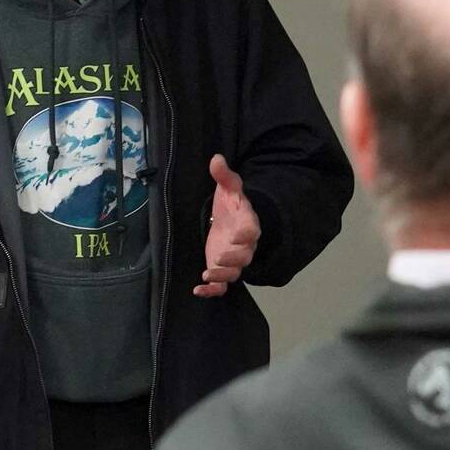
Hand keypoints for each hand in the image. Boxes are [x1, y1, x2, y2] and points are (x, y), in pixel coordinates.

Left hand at [196, 154, 259, 297]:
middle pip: (244, 256)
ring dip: (222, 275)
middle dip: (233, 258)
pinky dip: (211, 291)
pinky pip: (222, 286)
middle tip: (218, 257)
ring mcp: (233, 259)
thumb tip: (216, 158)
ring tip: (207, 275)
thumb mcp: (228, 187)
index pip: (252, 230)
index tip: (238, 232)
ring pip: (234, 273)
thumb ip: (224, 175)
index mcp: (247, 222)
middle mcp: (243, 244)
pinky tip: (198, 290)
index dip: (247, 232)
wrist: (230, 219)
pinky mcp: (222, 269)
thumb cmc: (230, 204)